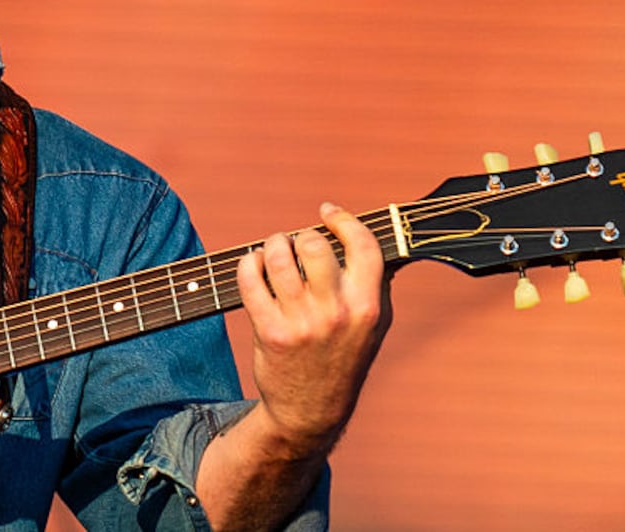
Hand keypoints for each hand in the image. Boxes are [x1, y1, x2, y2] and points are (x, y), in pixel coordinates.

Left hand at [235, 202, 391, 455]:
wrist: (312, 410)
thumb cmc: (343, 357)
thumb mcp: (373, 325)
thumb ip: (376, 283)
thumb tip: (366, 236)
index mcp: (368, 306)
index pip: (363, 245)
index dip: (344, 220)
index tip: (327, 212)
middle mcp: (337, 312)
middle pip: (314, 244)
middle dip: (300, 236)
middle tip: (295, 244)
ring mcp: (302, 323)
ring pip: (278, 257)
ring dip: (272, 246)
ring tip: (273, 252)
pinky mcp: (270, 332)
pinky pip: (250, 280)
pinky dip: (248, 264)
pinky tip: (254, 266)